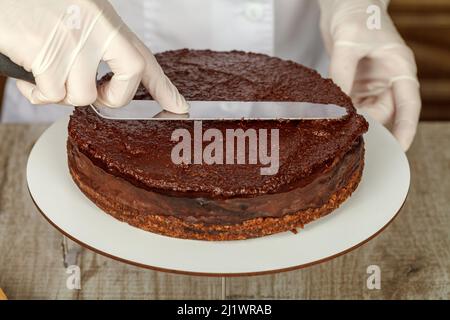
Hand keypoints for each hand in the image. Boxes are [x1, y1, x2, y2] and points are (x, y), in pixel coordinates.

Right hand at [0, 0, 187, 112]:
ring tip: (44, 70)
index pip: (144, 59)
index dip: (164, 87)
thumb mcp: (77, 12)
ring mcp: (71, 42)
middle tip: (95, 94)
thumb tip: (100, 76)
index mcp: (105, 20)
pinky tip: (26, 70)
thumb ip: (96, 40)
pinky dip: (36, 92)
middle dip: (109, 100)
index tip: (180, 106)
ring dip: (61, 93)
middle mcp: (94, 30)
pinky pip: (50, 94)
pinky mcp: (44, 53)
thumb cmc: (36, 1)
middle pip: (124, 87)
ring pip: (80, 96)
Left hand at [319, 0, 420, 149]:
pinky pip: (351, 104)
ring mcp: (370, 83)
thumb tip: (336, 105)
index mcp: (400, 69)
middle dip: (372, 129)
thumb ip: (342, 73)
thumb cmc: (357, 15)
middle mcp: (388, 80)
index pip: (409, 105)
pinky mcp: (353, 83)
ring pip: (366, 112)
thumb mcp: (349, 43)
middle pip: (385, 113)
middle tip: (354, 144)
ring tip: (340, 135)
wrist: (342, 4)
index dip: (406, 129)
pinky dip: (342, 113)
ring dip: (354, 122)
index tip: (400, 149)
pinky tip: (331, 120)